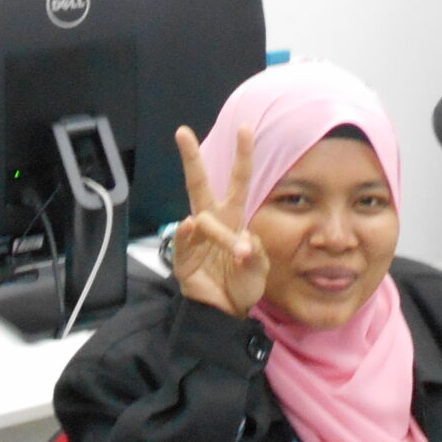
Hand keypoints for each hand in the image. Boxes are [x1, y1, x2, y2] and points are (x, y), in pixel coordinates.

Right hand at [171, 124, 265, 318]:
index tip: (245, 129)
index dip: (242, 156)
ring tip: (238, 252)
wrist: (226, 312)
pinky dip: (184, 233)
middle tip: (182, 132)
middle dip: (191, 158)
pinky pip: (182, 240)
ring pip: (200, 216)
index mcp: (233, 218)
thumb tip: (243, 242)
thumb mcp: (259, 268)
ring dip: (220, 233)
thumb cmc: (243, 285)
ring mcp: (195, 237)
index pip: (238, 181)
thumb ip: (255, 253)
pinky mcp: (183, 257)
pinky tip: (188, 226)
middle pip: (199, 183)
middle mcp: (213, 221)